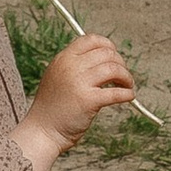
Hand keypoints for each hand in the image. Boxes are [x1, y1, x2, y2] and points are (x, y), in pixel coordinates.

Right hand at [25, 31, 134, 157]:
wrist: (42, 131)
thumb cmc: (51, 108)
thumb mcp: (56, 77)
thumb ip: (74, 66)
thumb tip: (102, 59)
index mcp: (63, 59)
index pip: (91, 40)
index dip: (108, 46)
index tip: (115, 56)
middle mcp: (70, 67)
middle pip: (107, 54)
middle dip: (121, 64)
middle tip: (123, 76)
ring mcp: (79, 83)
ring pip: (114, 69)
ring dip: (126, 77)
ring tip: (126, 86)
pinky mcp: (88, 100)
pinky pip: (116, 92)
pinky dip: (127, 94)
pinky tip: (128, 96)